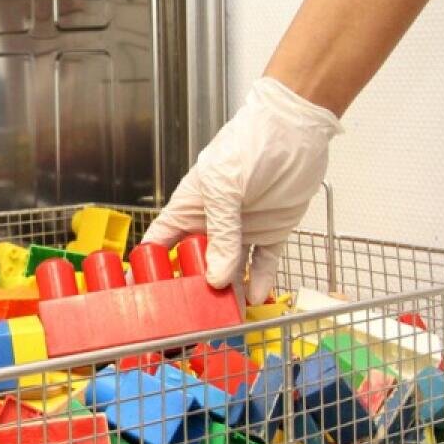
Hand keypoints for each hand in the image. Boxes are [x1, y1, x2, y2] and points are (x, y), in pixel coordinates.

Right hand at [142, 76, 340, 304]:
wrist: (297, 126)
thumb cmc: (250, 143)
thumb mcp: (224, 188)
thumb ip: (221, 233)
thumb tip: (215, 277)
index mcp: (190, 207)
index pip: (162, 242)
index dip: (152, 267)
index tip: (146, 295)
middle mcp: (214, 222)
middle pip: (198, 264)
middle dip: (195, 289)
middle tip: (193, 316)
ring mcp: (244, 228)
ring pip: (232, 269)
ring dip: (229, 292)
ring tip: (225, 317)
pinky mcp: (273, 230)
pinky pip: (264, 262)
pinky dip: (260, 280)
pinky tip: (254, 298)